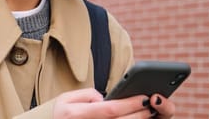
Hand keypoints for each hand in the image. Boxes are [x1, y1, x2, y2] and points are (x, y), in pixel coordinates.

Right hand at [51, 89, 175, 118]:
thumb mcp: (66, 98)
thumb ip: (87, 95)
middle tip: (151, 105)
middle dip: (139, 114)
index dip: (129, 104)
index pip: (109, 109)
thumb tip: (105, 99)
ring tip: (147, 114)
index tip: (143, 97)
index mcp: (75, 114)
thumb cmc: (57, 113)